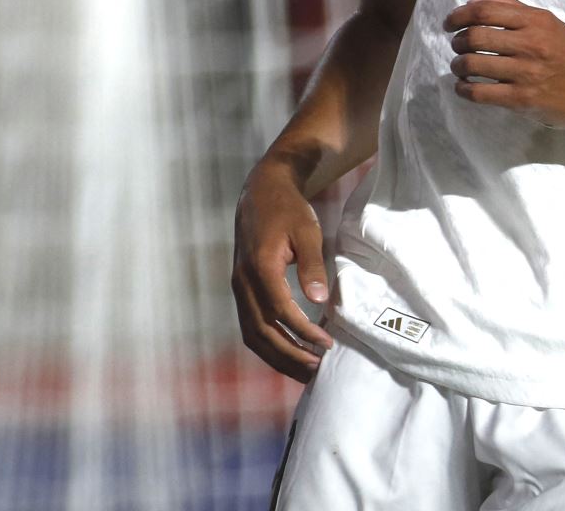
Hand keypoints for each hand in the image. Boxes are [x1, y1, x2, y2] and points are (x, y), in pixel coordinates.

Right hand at [231, 161, 333, 380]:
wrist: (262, 193)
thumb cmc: (288, 210)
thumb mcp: (307, 232)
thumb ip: (312, 265)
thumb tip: (320, 300)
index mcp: (260, 266)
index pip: (279, 310)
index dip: (302, 331)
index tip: (325, 343)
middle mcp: (243, 282)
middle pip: (262, 331)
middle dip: (289, 354)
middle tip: (317, 368)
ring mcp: (238, 288)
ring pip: (252, 334)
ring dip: (277, 356)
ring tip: (305, 370)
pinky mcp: (242, 290)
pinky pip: (251, 326)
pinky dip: (268, 345)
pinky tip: (290, 353)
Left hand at [444, 0, 564, 129]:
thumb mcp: (549, 23)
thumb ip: (515, 8)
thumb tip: (477, 1)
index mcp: (536, 21)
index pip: (485, 10)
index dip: (459, 15)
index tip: (449, 23)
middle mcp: (531, 44)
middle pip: (475, 37)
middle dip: (457, 42)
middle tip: (457, 46)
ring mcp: (526, 73)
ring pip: (473, 64)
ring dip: (457, 65)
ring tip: (459, 66)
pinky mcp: (522, 99)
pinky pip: (480, 93)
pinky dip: (463, 89)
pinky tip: (463, 87)